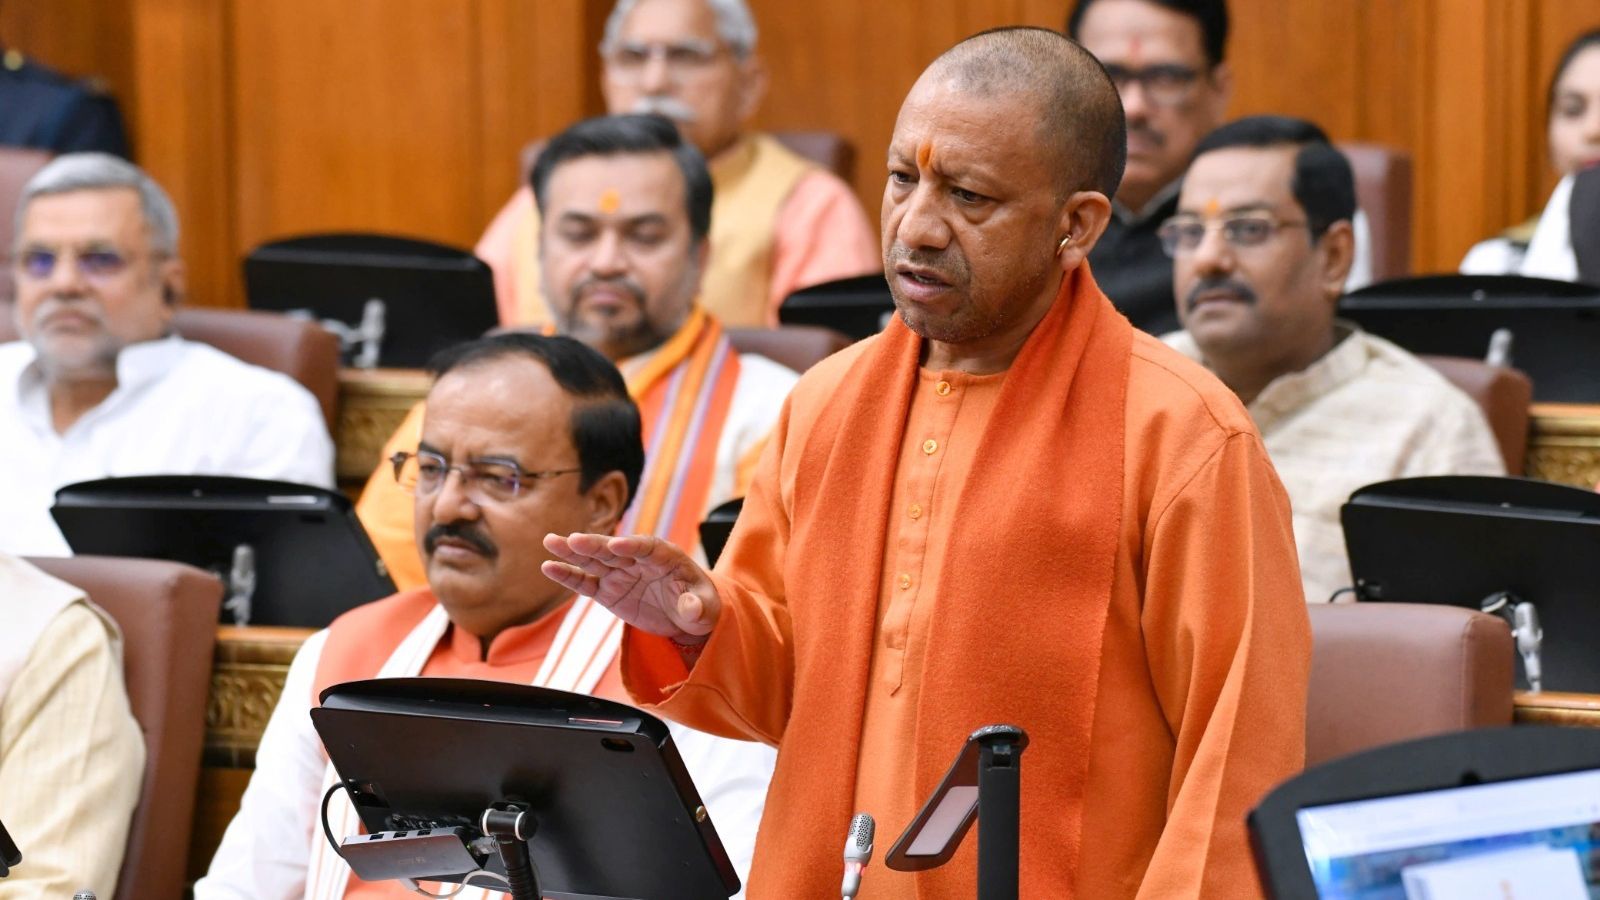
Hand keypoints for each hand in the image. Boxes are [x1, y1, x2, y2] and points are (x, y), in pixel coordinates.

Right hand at [541, 532, 720, 644]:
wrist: (686, 617)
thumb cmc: (701, 606)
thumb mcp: (707, 609)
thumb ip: (698, 606)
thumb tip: (691, 607)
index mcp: (666, 557)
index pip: (648, 548)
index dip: (633, 546)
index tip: (617, 545)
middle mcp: (639, 560)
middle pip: (614, 549)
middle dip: (595, 545)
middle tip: (574, 540)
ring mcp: (621, 573)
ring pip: (595, 561)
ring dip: (573, 552)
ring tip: (551, 542)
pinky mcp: (607, 590)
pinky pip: (586, 582)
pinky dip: (569, 576)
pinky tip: (549, 567)